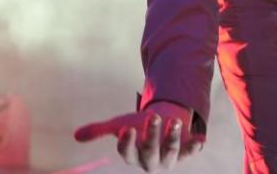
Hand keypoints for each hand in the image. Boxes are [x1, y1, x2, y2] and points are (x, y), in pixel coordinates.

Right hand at [74, 101, 203, 171]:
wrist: (162, 122)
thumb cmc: (137, 126)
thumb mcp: (118, 126)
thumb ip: (99, 131)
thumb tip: (75, 136)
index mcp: (134, 155)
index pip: (128, 154)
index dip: (127, 143)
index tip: (127, 129)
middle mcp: (151, 161)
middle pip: (150, 153)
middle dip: (152, 136)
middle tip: (153, 116)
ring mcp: (169, 157)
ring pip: (171, 152)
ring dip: (173, 138)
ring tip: (174, 120)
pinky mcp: (185, 150)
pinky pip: (190, 152)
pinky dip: (195, 147)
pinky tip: (201, 139)